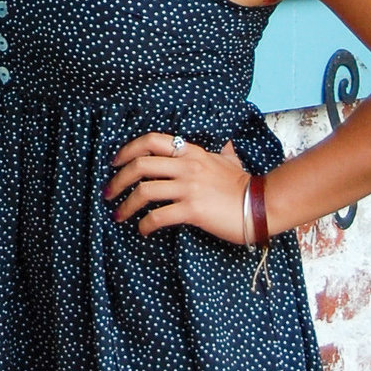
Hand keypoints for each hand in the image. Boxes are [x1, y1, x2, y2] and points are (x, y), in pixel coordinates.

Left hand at [106, 135, 251, 244]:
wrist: (261, 205)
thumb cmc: (244, 185)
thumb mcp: (230, 160)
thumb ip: (222, 152)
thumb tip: (226, 144)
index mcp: (191, 152)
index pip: (151, 140)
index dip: (127, 149)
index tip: (115, 162)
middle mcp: (186, 166)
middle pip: (140, 165)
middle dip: (118, 179)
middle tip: (108, 192)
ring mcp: (189, 188)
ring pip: (144, 191)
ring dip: (126, 204)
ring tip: (118, 214)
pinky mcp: (192, 210)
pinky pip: (158, 216)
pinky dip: (145, 224)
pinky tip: (142, 230)